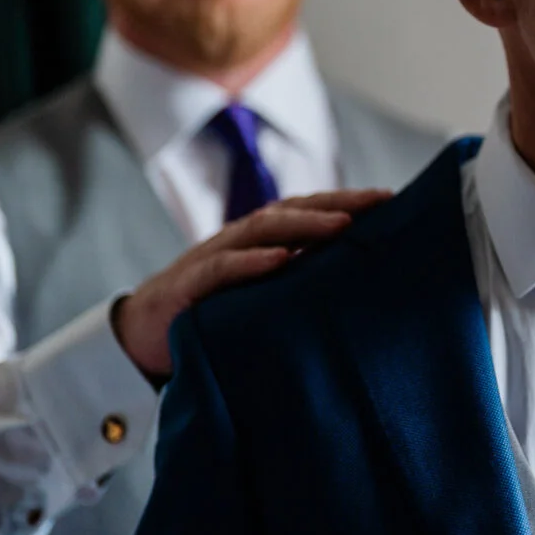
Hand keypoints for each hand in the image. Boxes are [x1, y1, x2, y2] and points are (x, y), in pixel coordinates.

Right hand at [112, 189, 391, 378]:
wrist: (142, 335)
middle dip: (338, 203)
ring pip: (263, 229)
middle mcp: (241, 239)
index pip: (310, 210)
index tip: (392, 200)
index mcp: (262, 239)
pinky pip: (222, 268)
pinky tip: (281, 260)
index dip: (348, 201)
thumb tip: (360, 284)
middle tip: (380, 203)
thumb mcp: (262, 294)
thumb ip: (299, 281)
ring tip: (342, 227)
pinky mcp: (189, 286)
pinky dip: (252, 262)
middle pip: (293, 209)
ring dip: (304, 225)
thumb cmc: (215, 311)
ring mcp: (214, 257)